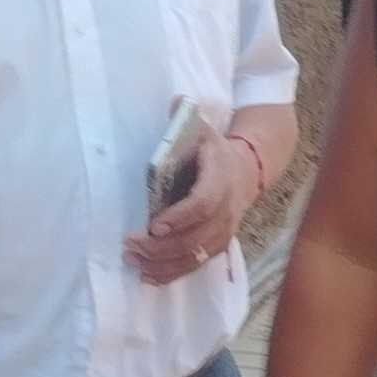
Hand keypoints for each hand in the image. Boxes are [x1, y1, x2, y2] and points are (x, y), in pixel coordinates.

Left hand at [126, 123, 265, 284]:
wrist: (245, 172)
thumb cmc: (213, 151)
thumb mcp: (202, 129)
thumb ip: (185, 119)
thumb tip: (174, 101)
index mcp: (221, 179)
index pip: (203, 204)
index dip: (180, 217)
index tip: (153, 224)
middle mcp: (226, 210)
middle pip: (196, 237)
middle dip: (162, 246)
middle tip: (131, 245)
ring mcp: (224, 231)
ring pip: (195, 256)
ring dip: (163, 263)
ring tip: (133, 259)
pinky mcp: (217, 245)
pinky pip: (196, 265)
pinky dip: (172, 273)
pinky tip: (148, 275)